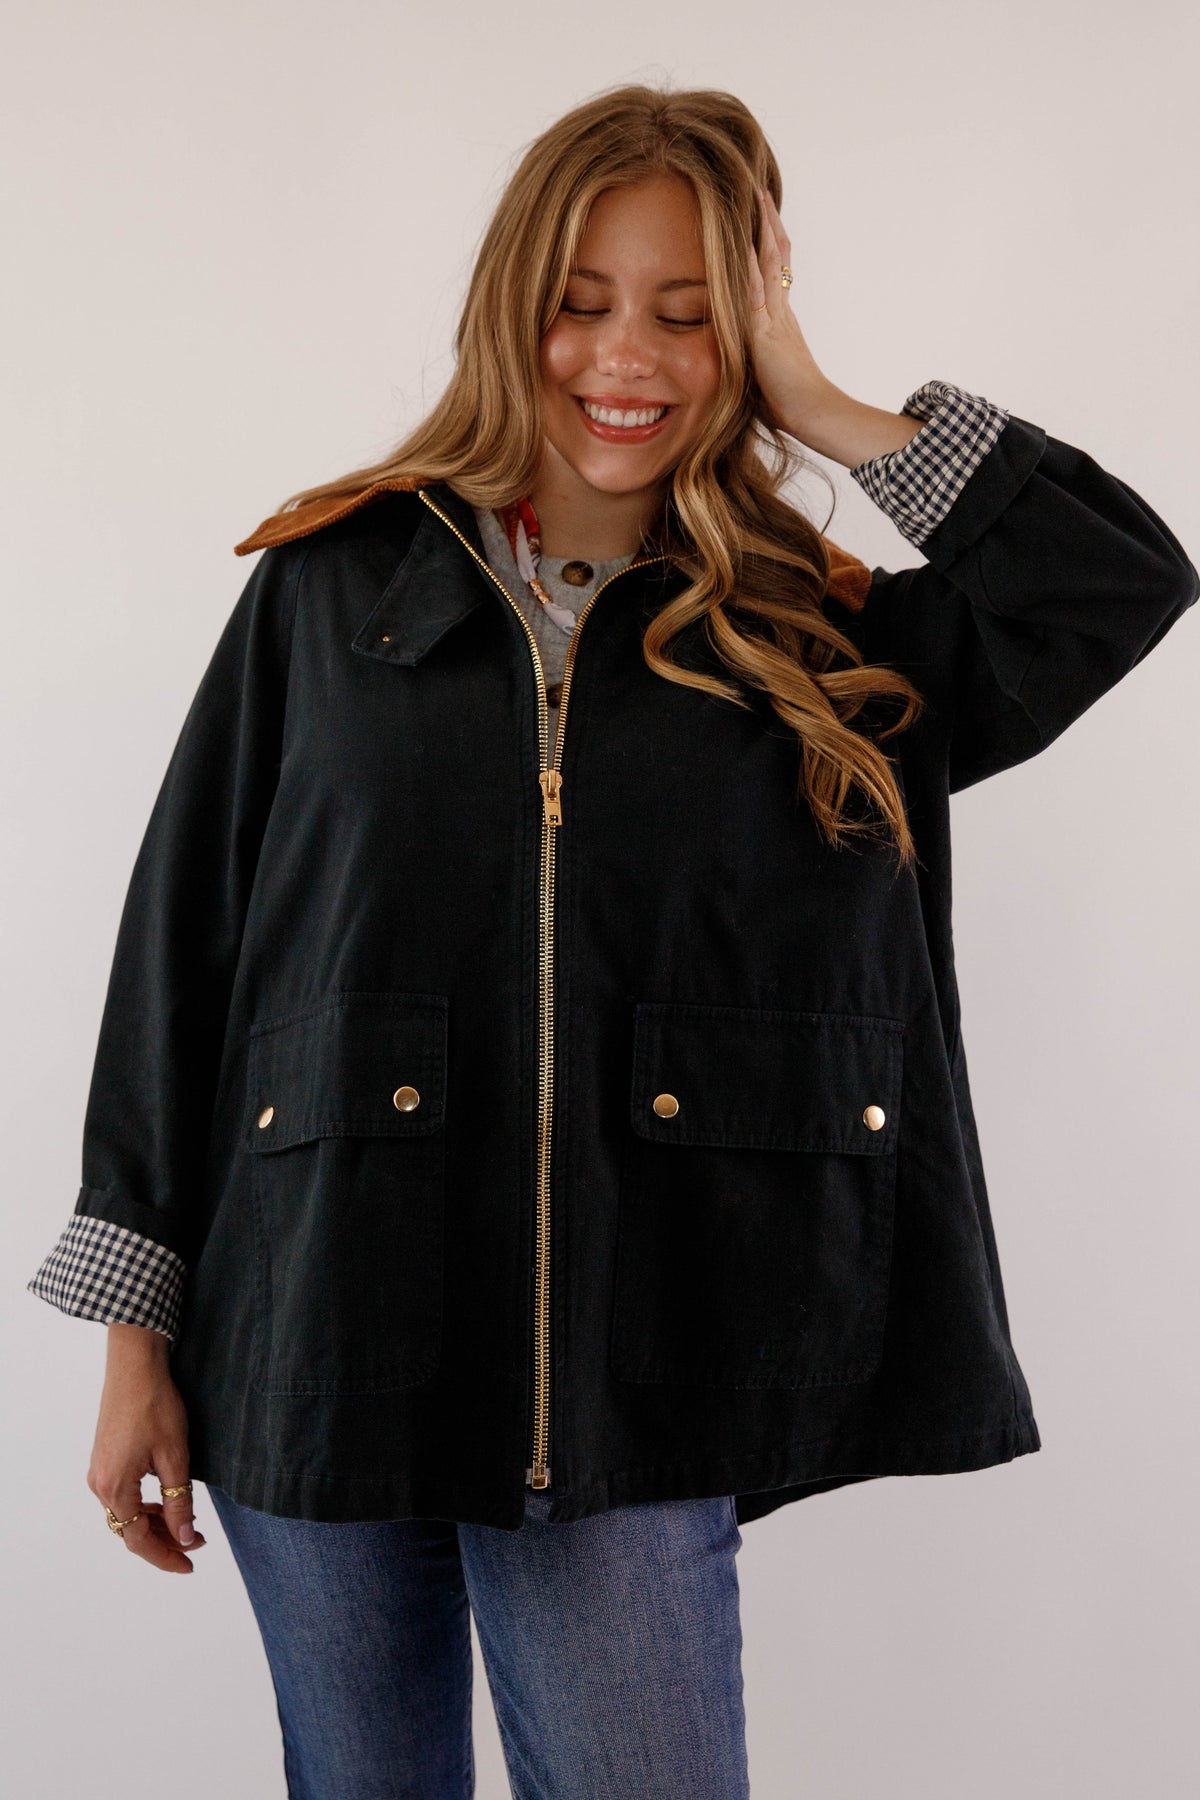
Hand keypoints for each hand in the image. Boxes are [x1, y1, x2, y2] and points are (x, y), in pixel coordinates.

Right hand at [87, 1329, 207, 1573]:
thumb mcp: (175, 1457)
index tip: (190, 1565)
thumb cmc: (155, 1406)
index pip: (138, 1540)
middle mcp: (100, 1485)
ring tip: (186, 1525)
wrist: (134, 1366)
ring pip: (126, 1514)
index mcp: (114, 1489)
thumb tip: (184, 1539)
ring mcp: (99, 1472)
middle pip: (130, 1530)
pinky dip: (144, 1506)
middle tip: (196, 1543)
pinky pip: (123, 1496)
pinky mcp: (105, 1460)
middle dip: (163, 1541)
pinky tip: (166, 1502)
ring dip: (154, 1524)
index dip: (165, 1557)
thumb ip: (180, 1503)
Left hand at [745, 184, 829, 436]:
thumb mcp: (765, 373)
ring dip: (762, 227)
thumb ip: (753, 359)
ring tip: (756, 194)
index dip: (768, 243)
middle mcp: (780, 310)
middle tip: (760, 190)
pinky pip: (755, 289)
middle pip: (776, 254)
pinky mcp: (765, 330)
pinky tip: (743, 238)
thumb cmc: (791, 404)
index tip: (761, 219)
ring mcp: (775, 316)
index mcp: (780, 319)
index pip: (774, 271)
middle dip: (768, 222)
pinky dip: (749, 262)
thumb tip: (740, 361)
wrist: (814, 412)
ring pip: (769, 261)